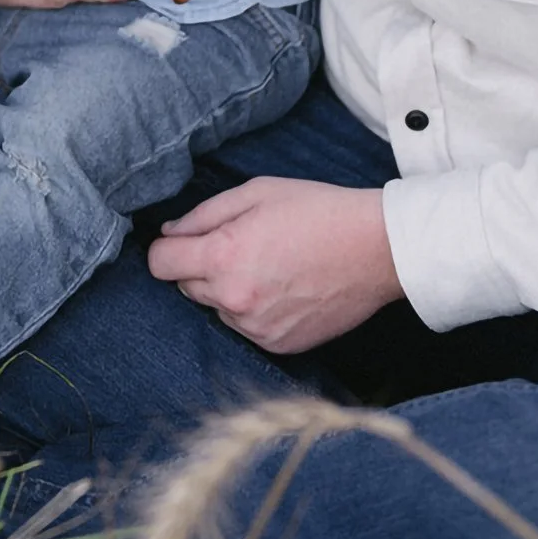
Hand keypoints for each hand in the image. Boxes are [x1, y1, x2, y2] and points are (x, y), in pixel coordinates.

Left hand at [147, 178, 402, 351]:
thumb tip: (169, 233)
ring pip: (218, 308)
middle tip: (242, 246)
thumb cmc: (316, 211)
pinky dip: (256, 310)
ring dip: (230, 290)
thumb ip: (204, 215)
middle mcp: (234, 299)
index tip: (183, 241)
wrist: (376, 250)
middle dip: (203, 267)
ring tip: (271, 265)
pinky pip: (246, 327)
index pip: (161, 264)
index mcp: (223, 258)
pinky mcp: (279, 345)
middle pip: (187, 287)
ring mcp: (257, 328)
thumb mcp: (255, 193)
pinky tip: (285, 288)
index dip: (167, 249)